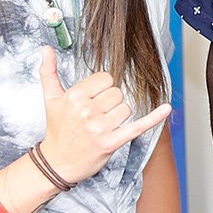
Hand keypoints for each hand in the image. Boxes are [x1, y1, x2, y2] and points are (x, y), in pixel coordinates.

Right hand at [37, 46, 171, 181]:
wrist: (56, 162)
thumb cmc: (57, 130)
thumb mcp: (50, 99)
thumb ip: (48, 72)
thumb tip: (46, 49)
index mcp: (75, 96)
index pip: (106, 78)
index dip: (102, 88)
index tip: (92, 99)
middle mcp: (88, 111)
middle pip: (117, 93)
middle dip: (109, 103)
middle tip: (94, 116)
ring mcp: (100, 127)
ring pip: (126, 108)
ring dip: (118, 116)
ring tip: (101, 126)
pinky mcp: (112, 142)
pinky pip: (138, 126)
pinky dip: (154, 118)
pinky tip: (166, 108)